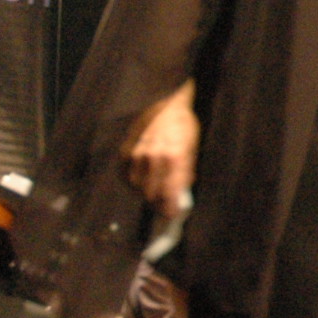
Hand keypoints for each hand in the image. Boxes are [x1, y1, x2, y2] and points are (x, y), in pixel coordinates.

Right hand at [124, 81, 196, 218]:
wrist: (166, 102)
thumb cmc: (183, 125)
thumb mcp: (192, 148)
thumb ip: (186, 173)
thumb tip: (181, 194)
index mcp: (174, 157)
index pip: (170, 193)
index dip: (171, 208)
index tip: (173, 215)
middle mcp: (154, 157)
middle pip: (152, 194)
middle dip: (159, 205)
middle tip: (164, 207)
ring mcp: (137, 154)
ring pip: (137, 188)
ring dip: (145, 194)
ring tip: (154, 194)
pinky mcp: (125, 151)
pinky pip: (125, 176)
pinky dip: (133, 183)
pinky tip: (141, 182)